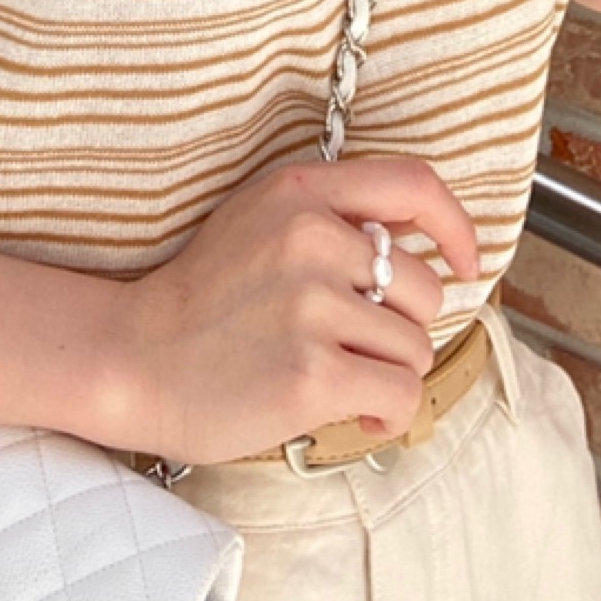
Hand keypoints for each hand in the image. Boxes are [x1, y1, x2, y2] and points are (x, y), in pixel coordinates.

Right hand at [98, 155, 480, 467]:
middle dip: (402, 328)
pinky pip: (400, 396)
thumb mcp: (262, 222)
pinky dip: (386, 415)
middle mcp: (310, 238)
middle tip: (353, 348)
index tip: (465, 261)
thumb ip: (333, 217)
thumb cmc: (203, 300)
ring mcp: (310, 306)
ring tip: (340, 380)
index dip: (455, 225)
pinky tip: (351, 414)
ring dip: (389, 375)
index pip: (413, 184)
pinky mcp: (311, 373)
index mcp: (300, 191)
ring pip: (416, 348)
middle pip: (424, 288)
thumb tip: (426, 244)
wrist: (134, 359)